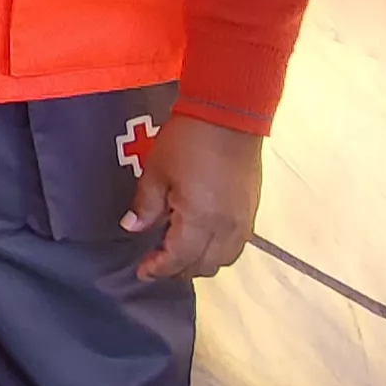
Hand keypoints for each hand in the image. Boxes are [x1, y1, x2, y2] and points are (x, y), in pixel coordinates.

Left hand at [128, 114, 261, 279]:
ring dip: (200, 262)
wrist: (230, 115)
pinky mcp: (252, 210)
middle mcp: (226, 228)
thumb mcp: (156, 171)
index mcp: (200, 221)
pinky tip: (203, 238)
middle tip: (157, 259)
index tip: (142, 270)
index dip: (158, 268)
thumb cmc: (186, 141)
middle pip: (203, 265)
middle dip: (178, 269)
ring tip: (179, 251)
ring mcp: (243, 221)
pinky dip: (218, 250)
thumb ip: (145, 205)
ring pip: (224, 259)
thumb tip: (133, 227)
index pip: (178, 259)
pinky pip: (236, 245)